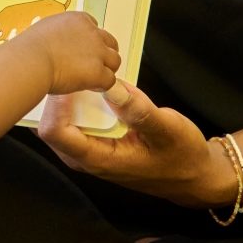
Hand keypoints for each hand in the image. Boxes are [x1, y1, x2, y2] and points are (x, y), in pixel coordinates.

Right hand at [18, 11, 120, 94]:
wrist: (30, 61)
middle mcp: (92, 33)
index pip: (95, 27)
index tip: (83, 50)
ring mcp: (97, 52)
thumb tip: (57, 44)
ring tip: (93, 78)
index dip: (90, 41)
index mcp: (79, 20)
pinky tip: (90, 87)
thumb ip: (59, 34)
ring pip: (114, 61)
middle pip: (110, 43)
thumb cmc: (29, 49)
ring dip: (106, 70)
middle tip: (93, 65)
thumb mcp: (45, 30)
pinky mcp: (97, 71)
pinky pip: (110, 80)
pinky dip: (102, 85)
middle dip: (104, 54)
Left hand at [37, 80, 232, 208]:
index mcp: (99, 159)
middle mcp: (87, 157)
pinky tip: (92, 83)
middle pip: (49, 126)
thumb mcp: (168, 130)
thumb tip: (113, 88)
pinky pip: (75, 120)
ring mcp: (90, 149)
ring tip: (77, 71)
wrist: (193, 175)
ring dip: (65, 97)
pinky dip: (78, 102)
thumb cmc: (182, 156)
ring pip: (60, 122)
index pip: (56, 133)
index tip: (71, 77)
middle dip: (55, 96)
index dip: (56, 103)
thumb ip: (140, 112)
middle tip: (68, 67)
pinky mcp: (97, 141)